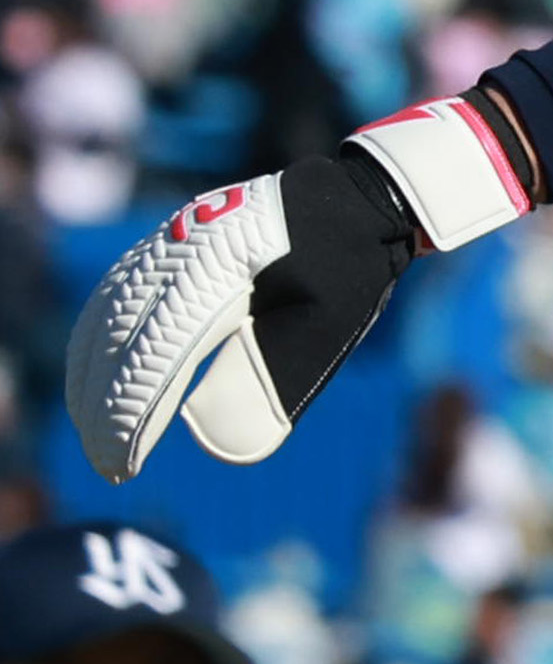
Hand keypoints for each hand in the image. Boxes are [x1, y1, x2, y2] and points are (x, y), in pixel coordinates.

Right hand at [72, 100, 531, 475]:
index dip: (131, 416)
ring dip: (93, 374)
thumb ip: (272, 379)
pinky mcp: (167, 244)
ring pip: (108, 315)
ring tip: (95, 426)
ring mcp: (168, 244)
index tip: (122, 464)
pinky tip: (95, 368)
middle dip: (104, 405)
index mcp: (220, 273)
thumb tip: (218, 445)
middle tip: (108, 462)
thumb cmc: (344, 269)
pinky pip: (117, 293)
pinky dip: (99, 335)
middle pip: (118, 339)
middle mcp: (181, 253)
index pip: (158, 359)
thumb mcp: (323, 327)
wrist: (350, 199)